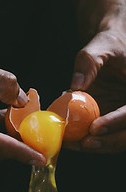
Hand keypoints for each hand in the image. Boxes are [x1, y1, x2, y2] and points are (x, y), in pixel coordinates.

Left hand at [70, 22, 125, 152]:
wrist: (110, 50)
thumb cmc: (108, 45)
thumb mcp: (99, 47)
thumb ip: (88, 63)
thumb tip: (74, 86)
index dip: (116, 122)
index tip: (94, 127)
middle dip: (108, 141)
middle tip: (83, 143)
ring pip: (120, 140)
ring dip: (99, 146)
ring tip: (74, 145)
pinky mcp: (116, 121)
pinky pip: (107, 136)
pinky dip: (92, 141)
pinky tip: (73, 141)